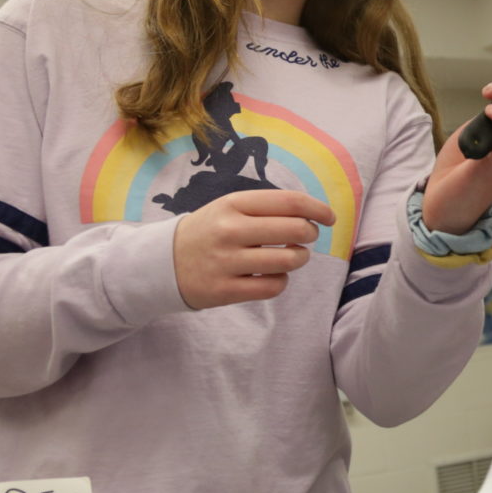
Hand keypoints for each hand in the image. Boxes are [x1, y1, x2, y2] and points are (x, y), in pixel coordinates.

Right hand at [173, 189, 336, 309]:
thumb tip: (312, 215)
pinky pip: (273, 287)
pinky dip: (281, 281)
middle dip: (310, 234)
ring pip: (288, 260)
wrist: (162, 262)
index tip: (329, 217)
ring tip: (293, 256)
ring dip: (299, 258)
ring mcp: (226, 262)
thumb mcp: (229, 208)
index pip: (289, 202)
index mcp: (233, 203)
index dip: (318, 209)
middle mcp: (230, 230)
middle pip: (295, 229)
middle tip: (305, 237)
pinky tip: (274, 275)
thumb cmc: (208, 231)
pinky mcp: (224, 290)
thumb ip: (266, 208)